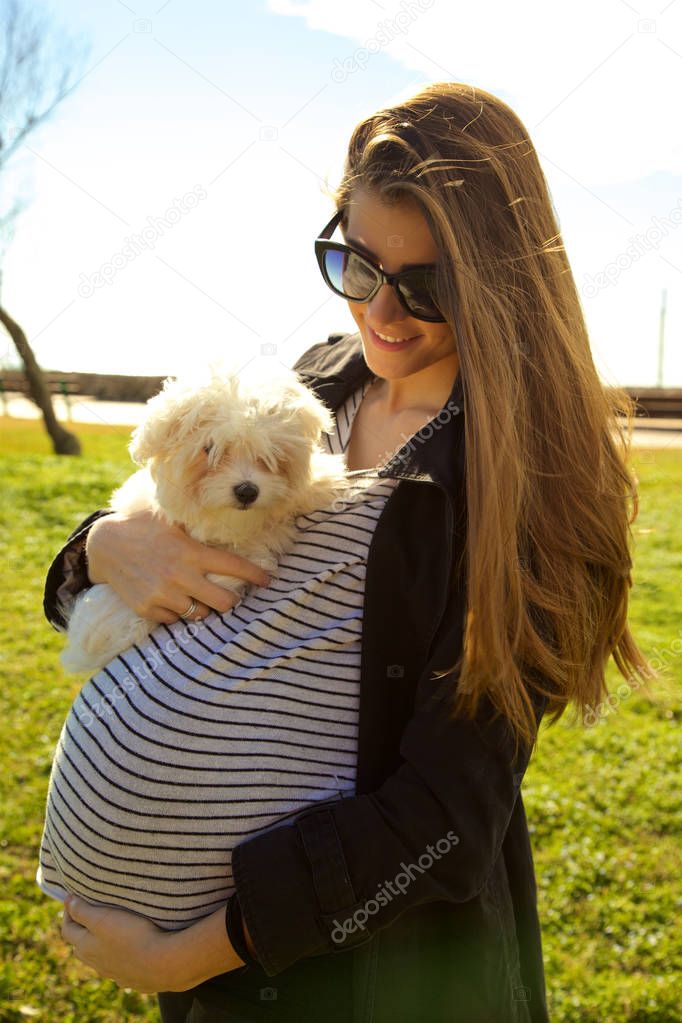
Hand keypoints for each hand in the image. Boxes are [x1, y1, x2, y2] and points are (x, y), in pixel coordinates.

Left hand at [61, 895, 244, 993]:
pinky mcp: (133, 979)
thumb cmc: (132, 936)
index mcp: (86, 948)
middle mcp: (97, 964)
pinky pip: (121, 968)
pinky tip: (131, 951)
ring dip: (101, 946)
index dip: (69, 913)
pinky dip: (120, 958)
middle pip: (81, 947)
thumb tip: (67, 902)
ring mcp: (115, 974)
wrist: (163, 964)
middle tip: (91, 913)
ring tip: (112, 931)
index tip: (74, 899)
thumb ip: (82, 910)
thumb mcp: (103, 918)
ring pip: (101, 959)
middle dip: (82, 930)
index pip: (67, 930)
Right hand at [85, 508, 270, 623]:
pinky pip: (175, 619)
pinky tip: (173, 599)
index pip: (234, 567)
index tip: (267, 581)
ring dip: (204, 608)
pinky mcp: (148, 609)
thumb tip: (227, 517)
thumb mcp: (172, 520)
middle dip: (232, 601)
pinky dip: (178, 612)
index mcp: (191, 552)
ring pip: (200, 614)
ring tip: (201, 598)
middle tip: (231, 596)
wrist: (104, 545)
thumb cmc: (143, 526)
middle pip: (225, 602)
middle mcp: (181, 576)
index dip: (255, 576)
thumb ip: (198, 526)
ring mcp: (164, 595)